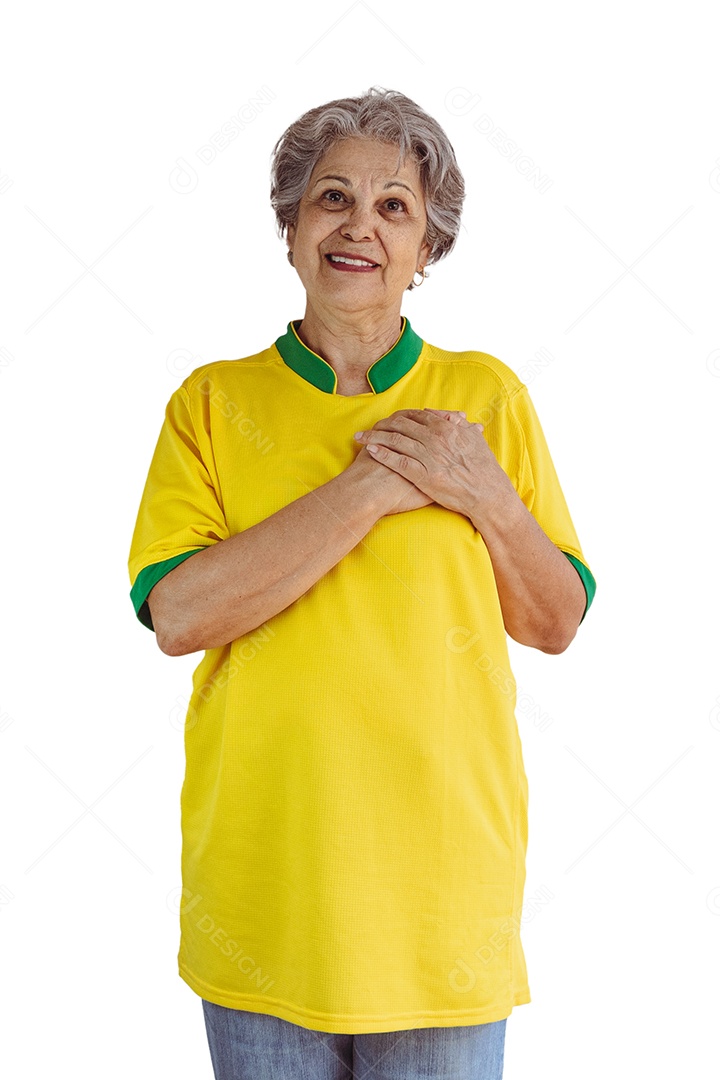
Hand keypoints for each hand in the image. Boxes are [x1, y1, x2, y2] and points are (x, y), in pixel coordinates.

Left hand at [353, 408, 516, 520]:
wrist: (488, 495)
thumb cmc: (483, 469)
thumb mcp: (475, 440)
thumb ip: (460, 425)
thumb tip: (449, 416)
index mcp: (447, 428)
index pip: (416, 416)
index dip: (399, 416)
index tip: (388, 418)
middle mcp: (435, 438)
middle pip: (400, 425)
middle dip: (380, 425)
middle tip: (365, 428)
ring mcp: (428, 456)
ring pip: (395, 441)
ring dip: (374, 436)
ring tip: (360, 437)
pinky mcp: (423, 475)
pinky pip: (397, 461)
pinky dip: (382, 454)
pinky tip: (370, 450)